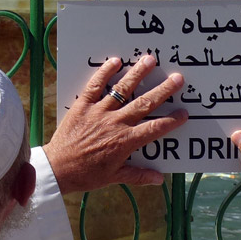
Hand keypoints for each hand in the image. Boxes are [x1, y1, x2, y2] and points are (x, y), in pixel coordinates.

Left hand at [44, 55, 187, 193]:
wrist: (57, 169)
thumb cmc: (85, 175)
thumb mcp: (114, 177)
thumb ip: (138, 175)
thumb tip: (159, 179)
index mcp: (126, 141)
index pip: (155, 128)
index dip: (171, 121)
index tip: (183, 113)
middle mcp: (116, 123)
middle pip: (144, 103)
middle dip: (163, 90)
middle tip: (177, 78)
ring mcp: (99, 112)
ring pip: (122, 89)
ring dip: (137, 74)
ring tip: (150, 60)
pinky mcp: (83, 105)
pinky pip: (95, 86)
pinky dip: (104, 72)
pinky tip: (115, 61)